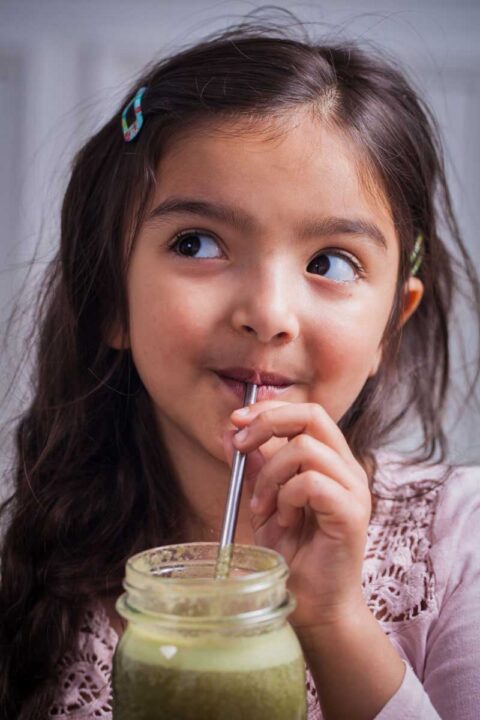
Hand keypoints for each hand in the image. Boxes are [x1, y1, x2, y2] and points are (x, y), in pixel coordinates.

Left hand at [228, 400, 371, 635]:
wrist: (315, 605)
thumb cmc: (293, 555)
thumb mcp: (264, 503)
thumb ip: (254, 468)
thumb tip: (232, 434)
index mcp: (331, 462)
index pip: (307, 412)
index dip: (270, 410)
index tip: (236, 422)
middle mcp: (347, 469)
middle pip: (312, 415)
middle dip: (268, 424)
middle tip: (241, 447)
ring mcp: (353, 489)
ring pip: (306, 449)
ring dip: (272, 475)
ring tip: (265, 506)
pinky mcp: (352, 513)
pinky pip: (312, 483)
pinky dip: (286, 498)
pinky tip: (284, 521)